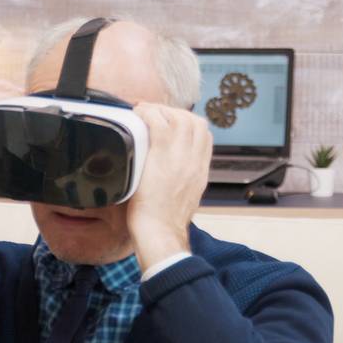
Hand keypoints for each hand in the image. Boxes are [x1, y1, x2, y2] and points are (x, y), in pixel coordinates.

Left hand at [125, 101, 212, 267]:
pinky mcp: (163, 155)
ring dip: (160, 110)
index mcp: (200, 171)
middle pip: (195, 122)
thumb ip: (179, 184)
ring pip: (179, 117)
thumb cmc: (162, 222)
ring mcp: (182, 156)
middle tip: (154, 115)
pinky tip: (138, 116)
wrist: (160, 231)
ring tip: (144, 114)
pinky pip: (159, 122)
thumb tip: (167, 178)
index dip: (188, 124)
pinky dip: (148, 113)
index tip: (170, 123)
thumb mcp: (180, 200)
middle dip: (174, 113)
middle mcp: (195, 161)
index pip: (204, 136)